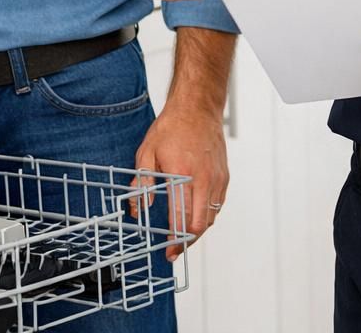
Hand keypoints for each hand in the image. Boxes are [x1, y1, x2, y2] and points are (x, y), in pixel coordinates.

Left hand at [132, 104, 229, 260]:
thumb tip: (136, 207)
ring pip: (211, 217)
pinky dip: (208, 216)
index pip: (181, 218)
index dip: (174, 240)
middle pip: (200, 224)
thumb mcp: (147, 152)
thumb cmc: (172, 127)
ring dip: (198, 231)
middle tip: (175, 250)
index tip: (169, 251)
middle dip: (187, 242)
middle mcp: (203, 179)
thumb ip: (142, 181)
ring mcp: (217, 179)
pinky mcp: (224, 176)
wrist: (197, 108)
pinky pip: (218, 205)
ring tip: (184, 236)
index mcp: (182, 175)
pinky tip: (196, 217)